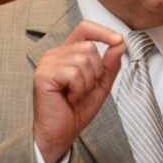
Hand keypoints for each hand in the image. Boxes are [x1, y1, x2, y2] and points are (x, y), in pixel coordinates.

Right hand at [33, 20, 125, 162]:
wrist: (60, 133)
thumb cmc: (76, 110)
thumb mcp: (101, 85)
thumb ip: (110, 64)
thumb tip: (119, 44)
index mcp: (67, 52)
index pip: (85, 29)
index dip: (103, 31)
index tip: (119, 40)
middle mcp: (54, 54)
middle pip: (89, 47)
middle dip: (96, 71)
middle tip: (84, 89)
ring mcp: (47, 63)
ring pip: (83, 60)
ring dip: (87, 83)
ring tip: (75, 95)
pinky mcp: (43, 75)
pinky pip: (74, 73)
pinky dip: (78, 89)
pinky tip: (69, 98)